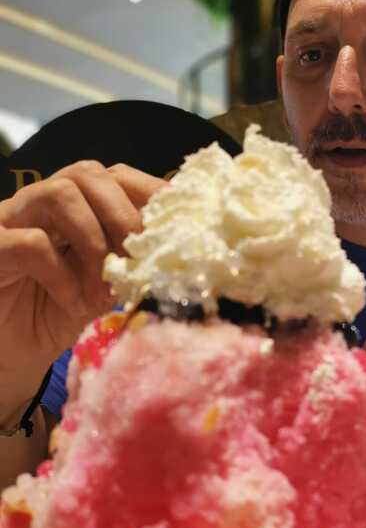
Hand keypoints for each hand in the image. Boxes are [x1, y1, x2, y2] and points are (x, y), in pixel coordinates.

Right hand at [0, 160, 165, 414]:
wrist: (8, 354)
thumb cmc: (57, 317)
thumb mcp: (106, 291)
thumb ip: (134, 269)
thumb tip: (186, 262)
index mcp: (78, 207)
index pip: (117, 177)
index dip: (151, 196)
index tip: (179, 229)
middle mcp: (43, 203)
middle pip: (89, 173)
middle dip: (125, 216)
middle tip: (139, 261)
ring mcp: (12, 219)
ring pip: (59, 194)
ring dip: (95, 241)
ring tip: (105, 286)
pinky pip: (30, 243)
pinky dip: (62, 273)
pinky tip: (74, 302)